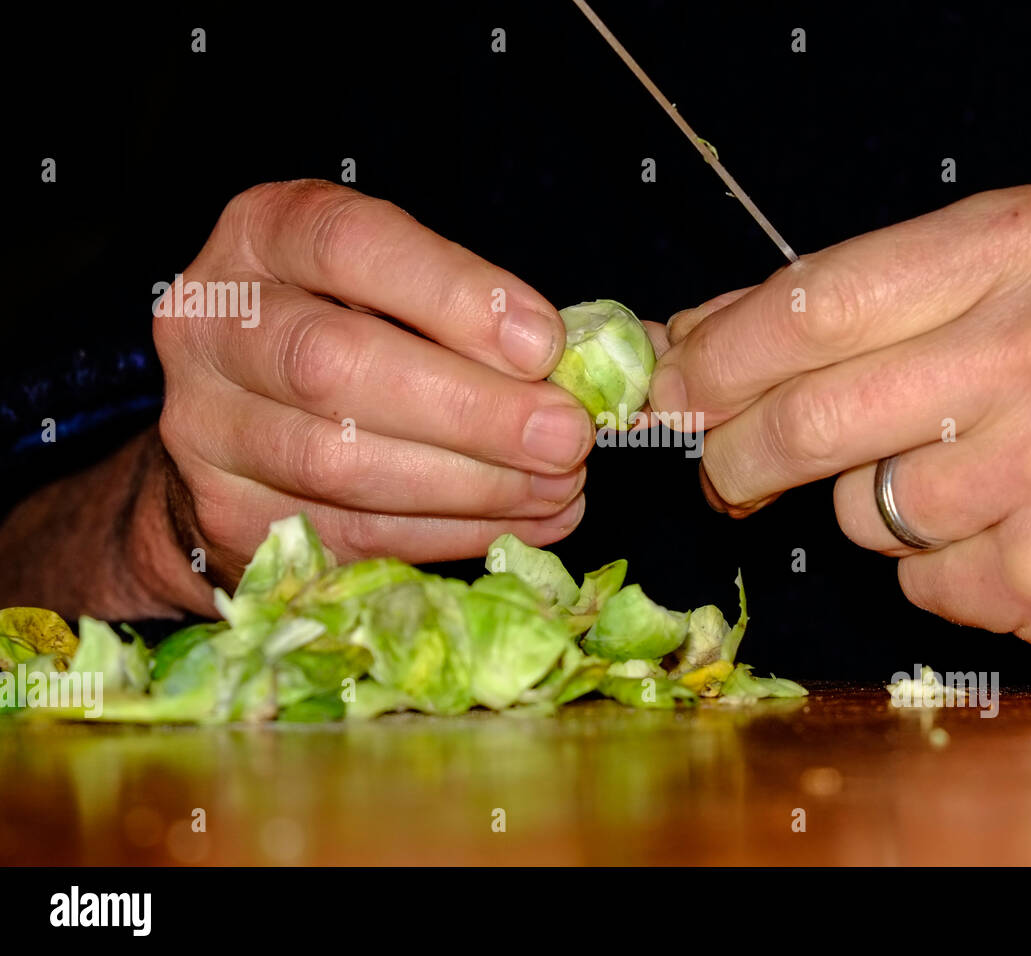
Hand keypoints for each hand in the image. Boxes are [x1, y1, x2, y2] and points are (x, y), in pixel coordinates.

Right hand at [150, 180, 594, 609]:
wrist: (245, 421)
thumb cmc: (354, 330)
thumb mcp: (405, 289)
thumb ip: (487, 315)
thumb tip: (607, 367)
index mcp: (265, 233)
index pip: (351, 244)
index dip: (453, 293)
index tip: (544, 346)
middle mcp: (213, 321)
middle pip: (334, 364)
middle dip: (470, 409)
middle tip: (567, 436)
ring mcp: (204, 425)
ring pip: (338, 462)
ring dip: (470, 483)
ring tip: (559, 486)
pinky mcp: (227, 515)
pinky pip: (350, 533)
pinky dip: (450, 533)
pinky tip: (523, 521)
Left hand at [651, 185, 1030, 658]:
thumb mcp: (1029, 275)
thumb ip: (870, 299)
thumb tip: (703, 334)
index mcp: (1018, 246)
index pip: (812, 303)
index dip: (717, 355)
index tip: (672, 384)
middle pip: (810, 415)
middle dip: (739, 454)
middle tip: (725, 469)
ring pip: (862, 511)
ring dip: (880, 510)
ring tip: (974, 483)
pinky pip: (925, 582)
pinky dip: (944, 570)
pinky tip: (1020, 534)